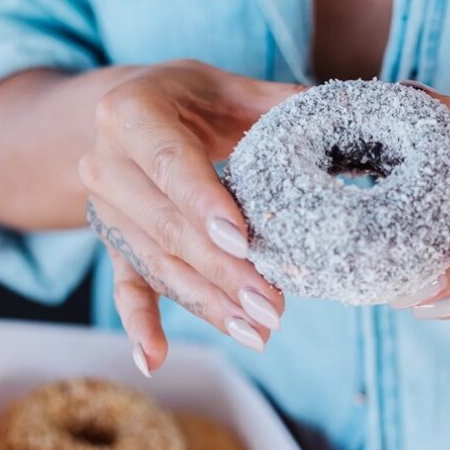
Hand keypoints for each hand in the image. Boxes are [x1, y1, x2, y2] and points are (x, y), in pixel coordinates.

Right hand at [80, 60, 304, 373]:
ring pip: (158, 265)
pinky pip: (126, 286)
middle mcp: (106, 165)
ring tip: (254, 333)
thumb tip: (342, 116)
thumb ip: (276, 103)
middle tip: (271, 307)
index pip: (170, 164)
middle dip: (221, 272)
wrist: (124, 116)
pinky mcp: (114, 244)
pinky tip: (155, 361)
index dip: (204, 205)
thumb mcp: (226, 87)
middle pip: (167, 228)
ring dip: (206, 303)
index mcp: (130, 114)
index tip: (243, 242)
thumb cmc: (187, 99)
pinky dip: (140, 325)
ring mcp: (107, 210)